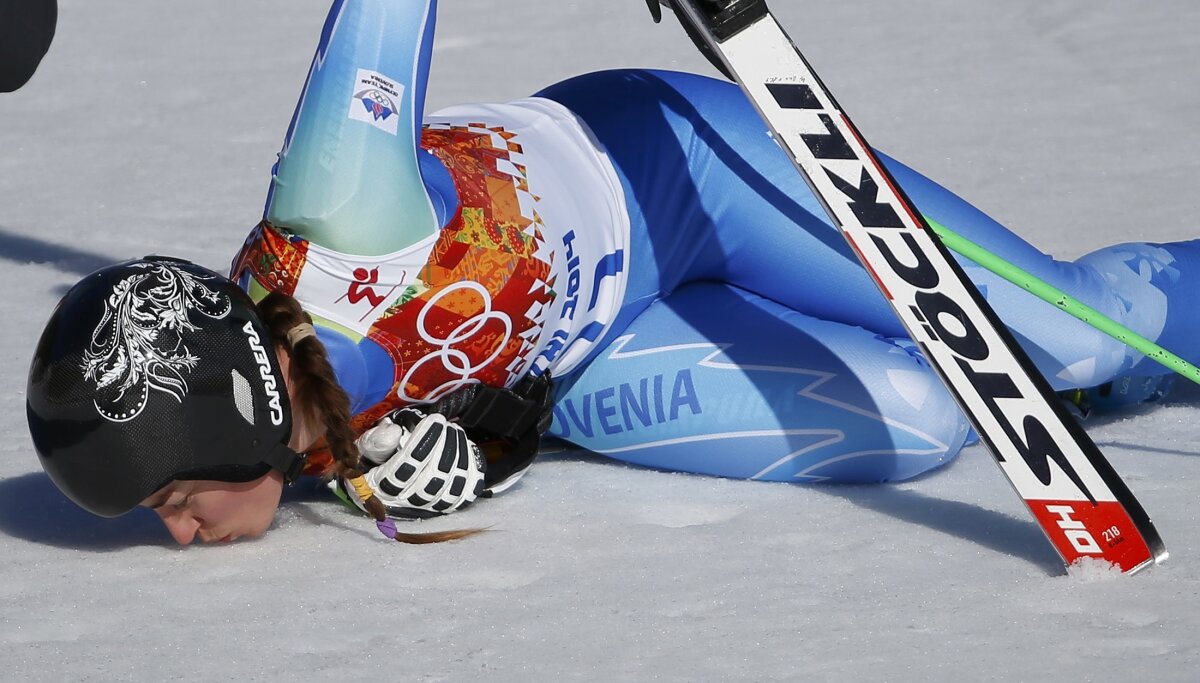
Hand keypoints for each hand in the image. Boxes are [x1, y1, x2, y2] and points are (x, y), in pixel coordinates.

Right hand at [348, 409, 485, 517]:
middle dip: (445, 446)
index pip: (405, 468)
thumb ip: (376, 441)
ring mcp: (430, 506)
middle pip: (433, 478)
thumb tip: (394, 433)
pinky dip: (471, 470)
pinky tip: (466, 449)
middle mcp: (406, 502)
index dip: (423, 442)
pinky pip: (467, 492)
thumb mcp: (367, 448)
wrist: (389, 481)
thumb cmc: (378, 460)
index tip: (435, 421)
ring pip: (452, 486)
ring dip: (459, 454)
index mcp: (382, 488)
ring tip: (455, 432)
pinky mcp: (449, 505)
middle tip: (446, 425)